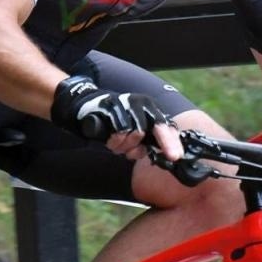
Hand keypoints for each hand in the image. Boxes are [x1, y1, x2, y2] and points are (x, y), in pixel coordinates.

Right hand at [51, 75, 180, 159]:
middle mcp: (141, 104)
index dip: (172, 141)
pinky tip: (110, 140)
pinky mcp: (112, 108)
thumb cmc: (114, 123)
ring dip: (127, 146)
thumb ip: (150, 141)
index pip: (167, 125)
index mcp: (150, 109)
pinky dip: (116, 141)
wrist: (86, 107)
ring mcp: (127, 104)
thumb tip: (168, 157)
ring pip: (136, 133)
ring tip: (118, 145)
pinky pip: (120, 131)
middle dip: (154, 144)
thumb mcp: (136, 131)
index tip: (175, 157)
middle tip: (146, 154)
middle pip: (156, 127)